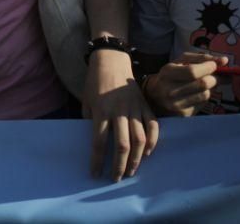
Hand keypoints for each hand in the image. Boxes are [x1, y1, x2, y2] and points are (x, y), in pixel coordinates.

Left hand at [84, 49, 158, 180]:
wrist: (111, 61)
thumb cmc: (94, 83)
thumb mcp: (86, 101)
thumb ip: (90, 121)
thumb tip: (96, 144)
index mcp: (101, 110)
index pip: (99, 141)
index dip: (97, 160)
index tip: (95, 174)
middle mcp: (119, 110)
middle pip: (122, 144)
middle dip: (119, 165)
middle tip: (116, 178)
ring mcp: (135, 108)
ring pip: (139, 138)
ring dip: (137, 158)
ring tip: (132, 171)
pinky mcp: (146, 105)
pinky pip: (153, 126)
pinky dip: (153, 141)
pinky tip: (148, 153)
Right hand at [142, 51, 227, 116]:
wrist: (155, 96)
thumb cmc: (171, 75)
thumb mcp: (180, 61)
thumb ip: (201, 58)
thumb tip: (224, 61)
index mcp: (168, 73)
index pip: (193, 71)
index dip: (208, 67)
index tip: (214, 65)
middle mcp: (170, 90)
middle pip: (203, 83)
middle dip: (213, 78)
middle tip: (212, 75)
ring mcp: (176, 104)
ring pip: (206, 94)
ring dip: (209, 88)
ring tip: (202, 85)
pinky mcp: (183, 115)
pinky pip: (203, 104)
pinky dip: (204, 97)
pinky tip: (197, 94)